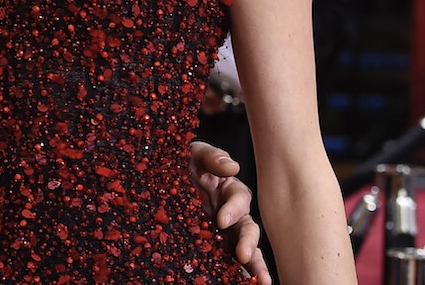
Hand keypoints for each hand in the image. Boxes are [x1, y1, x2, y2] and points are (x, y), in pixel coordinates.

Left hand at [188, 141, 271, 283]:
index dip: (232, 209)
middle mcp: (231, 212)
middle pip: (248, 229)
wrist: (165, 170)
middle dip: (249, 244)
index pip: (239, 199)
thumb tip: (233, 167)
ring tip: (259, 281)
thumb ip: (213, 157)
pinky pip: (224, 258)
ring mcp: (222, 230)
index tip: (220, 220)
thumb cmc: (185, 160)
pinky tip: (238, 281)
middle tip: (244, 257)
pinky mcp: (210, 242)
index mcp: (230, 189)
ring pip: (243, 248)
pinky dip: (233, 270)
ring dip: (253, 264)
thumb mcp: (196, 152)